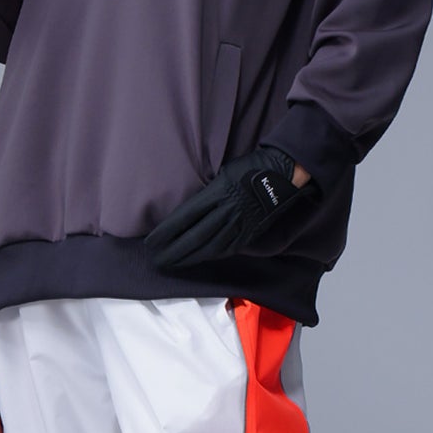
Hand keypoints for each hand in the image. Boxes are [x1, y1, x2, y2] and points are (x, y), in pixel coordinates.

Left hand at [143, 146, 320, 270]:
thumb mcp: (223, 174)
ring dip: (188, 258)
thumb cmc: (250, 169)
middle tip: (156, 259)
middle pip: (194, 236)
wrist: (282, 176)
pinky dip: (208, 256)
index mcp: (217, 194)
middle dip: (172, 250)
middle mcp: (226, 212)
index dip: (166, 232)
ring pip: (208, 247)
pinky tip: (197, 260)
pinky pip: (226, 249)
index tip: (151, 241)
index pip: (185, 217)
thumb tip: (188, 211)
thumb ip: (206, 194)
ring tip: (172, 264)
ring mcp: (238, 225)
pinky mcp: (248, 234)